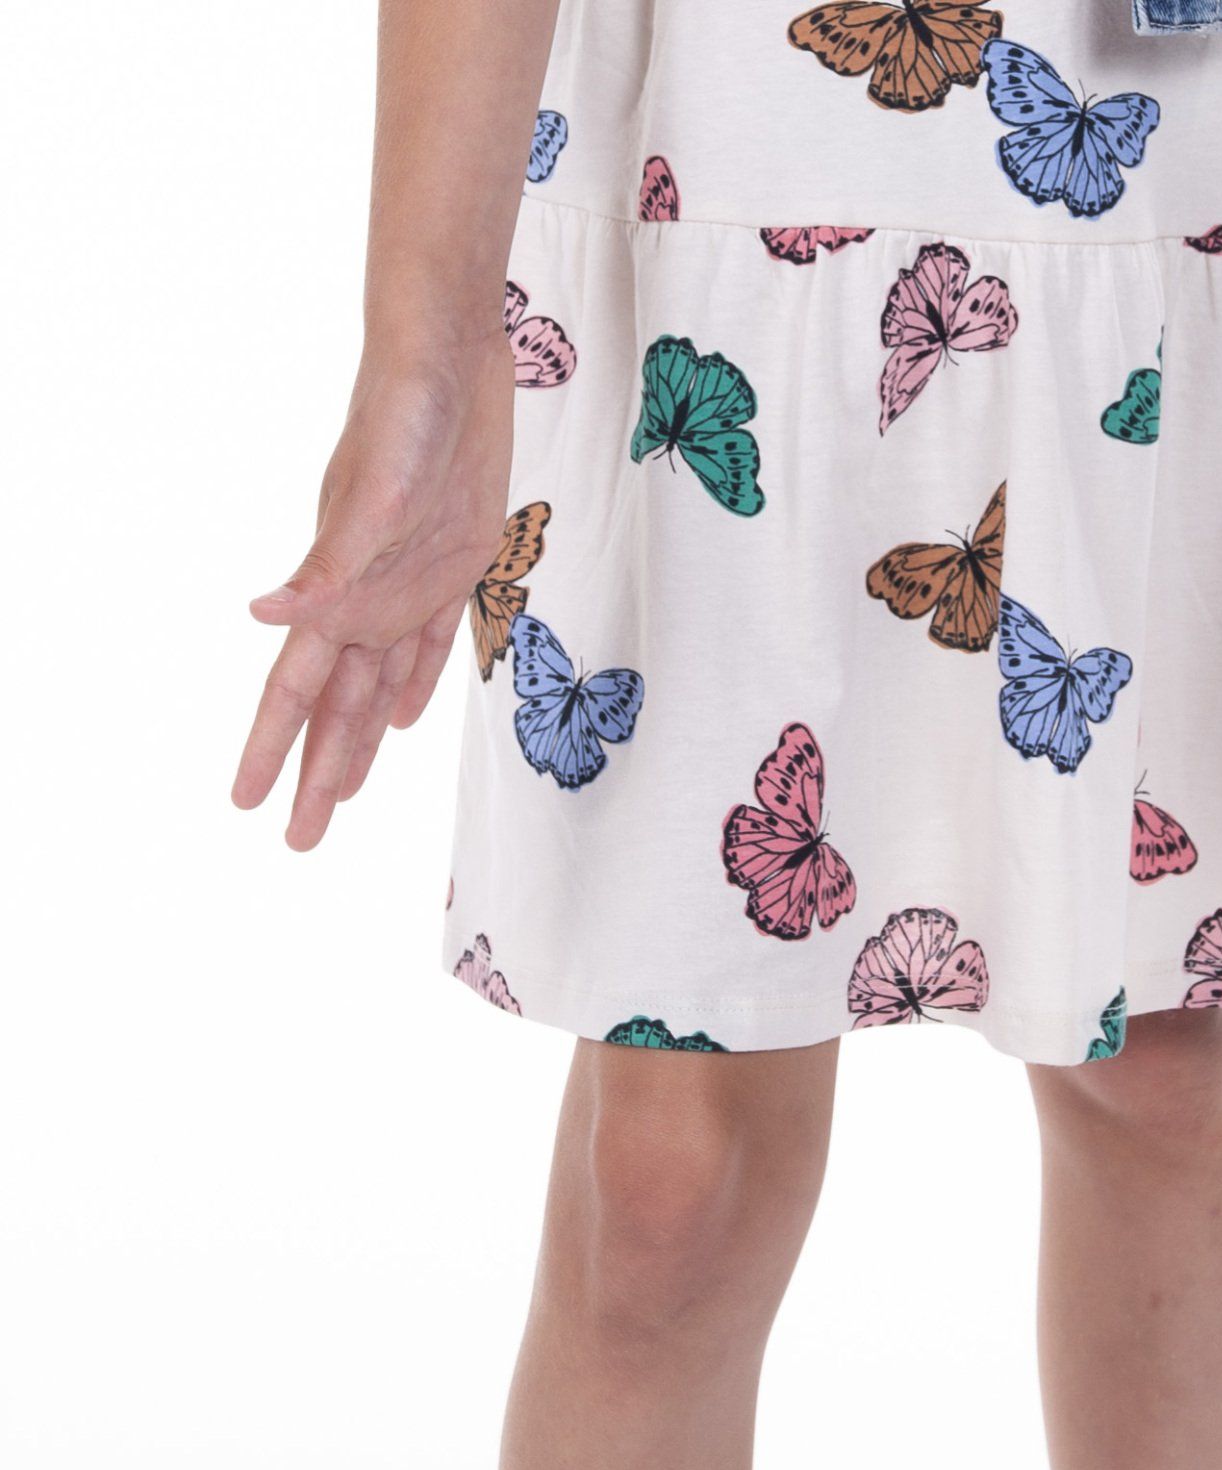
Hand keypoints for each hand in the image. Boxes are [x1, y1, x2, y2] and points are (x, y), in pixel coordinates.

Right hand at [232, 337, 513, 849]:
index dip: (276, 748)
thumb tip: (263, 617)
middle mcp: (365, 595)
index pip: (298, 687)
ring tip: (340, 796)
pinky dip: (408, 690)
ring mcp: (405, 583)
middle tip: (298, 842)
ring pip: (373, 687)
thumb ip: (330, 563)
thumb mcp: (373, 492)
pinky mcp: (450, 564)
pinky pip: (422, 647)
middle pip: (333, 706)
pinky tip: (400, 722)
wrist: (449, 355)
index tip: (250, 804)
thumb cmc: (406, 413)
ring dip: (355, 744)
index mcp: (340, 587)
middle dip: (316, 774)